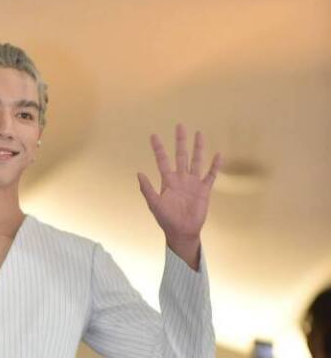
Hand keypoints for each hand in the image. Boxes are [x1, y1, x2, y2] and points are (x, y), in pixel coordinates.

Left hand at [138, 125, 220, 258]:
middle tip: (179, 125)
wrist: (182, 232)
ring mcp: (193, 183)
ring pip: (196, 161)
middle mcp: (181, 179)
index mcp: (168, 181)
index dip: (158, 148)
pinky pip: (210, 175)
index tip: (153, 135)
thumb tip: (139, 173)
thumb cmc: (166, 220)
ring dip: (198, 148)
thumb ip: (147, 189)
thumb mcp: (154, 204)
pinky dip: (215, 165)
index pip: (162, 160)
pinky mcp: (204, 190)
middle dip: (180, 141)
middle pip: (181, 155)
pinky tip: (218, 154)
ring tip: (199, 133)